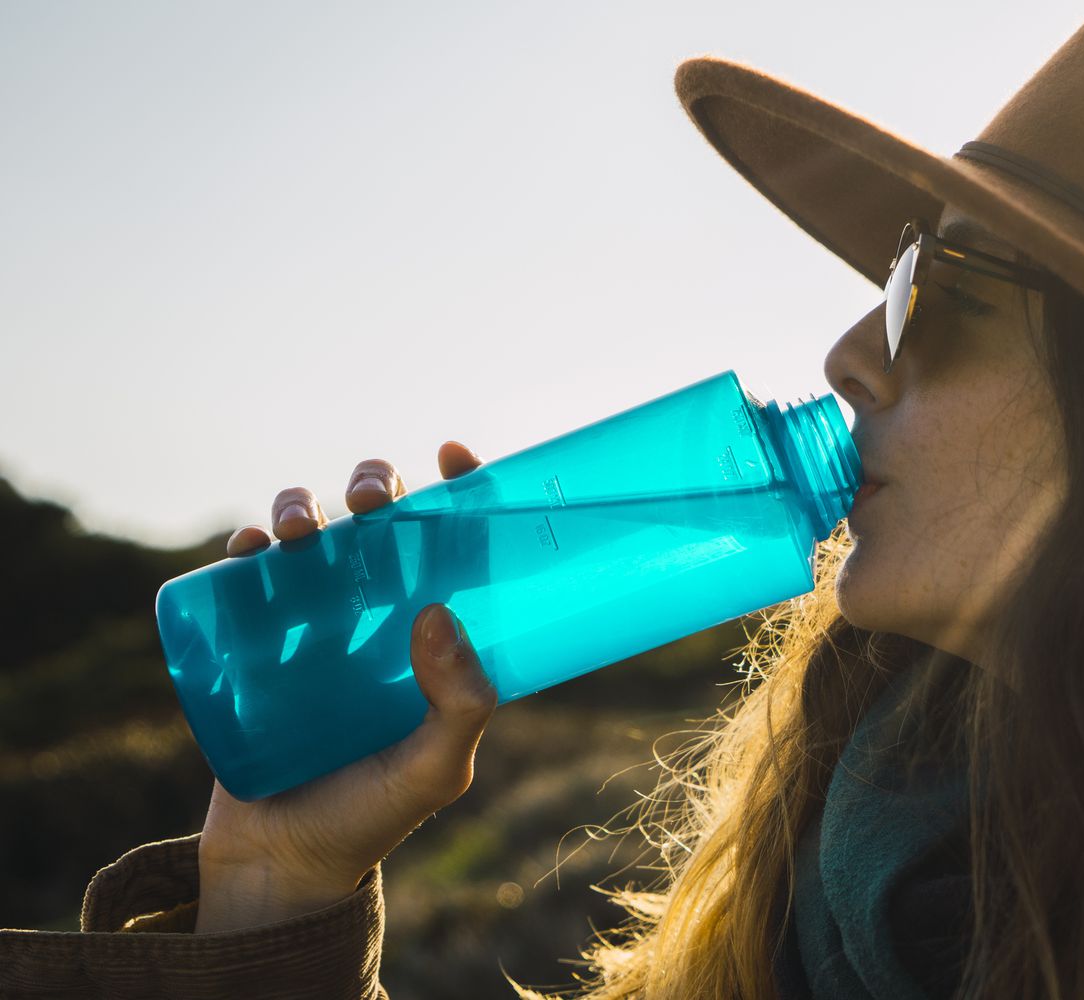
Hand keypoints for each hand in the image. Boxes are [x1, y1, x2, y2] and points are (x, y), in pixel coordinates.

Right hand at [195, 440, 496, 931]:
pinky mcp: (255, 640)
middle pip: (380, 521)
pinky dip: (248, 546)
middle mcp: (379, 613)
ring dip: (303, 503)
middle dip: (374, 486)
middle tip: (371, 501)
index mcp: (436, 631)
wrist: (283, 862)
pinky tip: (253, 548)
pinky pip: (248, 574)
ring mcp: (315, 622)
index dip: (461, 490)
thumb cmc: (374, 814)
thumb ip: (461, 704)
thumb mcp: (437, 767)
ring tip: (301, 530)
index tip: (457, 455)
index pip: (455, 544)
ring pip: (313, 532)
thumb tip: (437, 611)